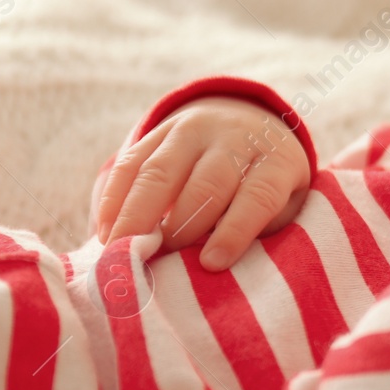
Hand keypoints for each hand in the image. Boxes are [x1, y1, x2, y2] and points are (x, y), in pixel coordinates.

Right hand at [94, 96, 311, 270]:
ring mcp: (195, 130)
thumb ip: (258, 229)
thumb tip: (211, 265)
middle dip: (181, 227)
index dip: (236, 231)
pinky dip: (113, 200)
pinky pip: (131, 163)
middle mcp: (236, 138)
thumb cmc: (266, 184)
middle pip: (207, 183)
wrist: (250, 123)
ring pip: (160, 172)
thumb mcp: (283, 203)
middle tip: (159, 264)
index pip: (259, 194)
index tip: (212, 264)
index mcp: (276, 159)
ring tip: (122, 254)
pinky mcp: (160, 131)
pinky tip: (106, 233)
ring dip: (136, 217)